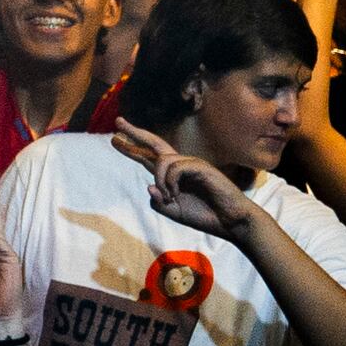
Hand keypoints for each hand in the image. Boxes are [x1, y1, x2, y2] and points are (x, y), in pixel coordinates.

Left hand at [112, 120, 260, 242]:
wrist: (231, 223)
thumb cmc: (205, 215)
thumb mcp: (173, 212)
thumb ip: (158, 202)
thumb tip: (149, 185)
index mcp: (173, 175)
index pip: (149, 157)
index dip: (131, 148)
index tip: (114, 138)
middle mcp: (181, 165)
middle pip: (155, 144)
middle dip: (135, 133)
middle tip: (118, 122)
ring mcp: (192, 164)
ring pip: (163, 160)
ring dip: (160, 179)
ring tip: (170, 197)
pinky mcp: (202, 167)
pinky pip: (176, 167)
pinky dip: (170, 181)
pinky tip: (176, 193)